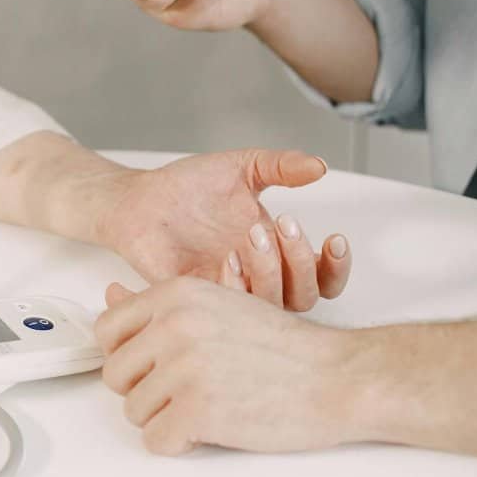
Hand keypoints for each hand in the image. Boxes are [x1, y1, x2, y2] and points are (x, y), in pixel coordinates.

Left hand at [96, 149, 350, 310]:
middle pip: (304, 297)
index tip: (334, 238)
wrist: (140, 198)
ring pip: (269, 307)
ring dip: (270, 272)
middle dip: (302, 263)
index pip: (321, 278)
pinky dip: (235, 285)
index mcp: (274, 252)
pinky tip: (228, 256)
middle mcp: (256, 277)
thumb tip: (319, 166)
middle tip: (281, 224)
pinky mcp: (195, 298)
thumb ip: (280, 166)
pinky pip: (226, 311)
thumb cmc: (188, 187)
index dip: (336, 267)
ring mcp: (227, 290)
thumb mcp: (241, 168)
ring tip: (252, 234)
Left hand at [96, 278, 360, 454]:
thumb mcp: (217, 305)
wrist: (337, 376)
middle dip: (144, 390)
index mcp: (174, 295)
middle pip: (115, 374)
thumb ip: (159, 306)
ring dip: (164, 418)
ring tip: (205, 406)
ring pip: (134, 411)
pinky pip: (155, 440)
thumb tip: (110, 294)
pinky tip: (208, 428)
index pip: (107, 329)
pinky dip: (177, 443)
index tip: (152, 364)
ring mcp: (183, 368)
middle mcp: (173, 326)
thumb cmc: (282, 347)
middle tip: (184, 391)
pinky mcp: (197, 410)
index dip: (126, 355)